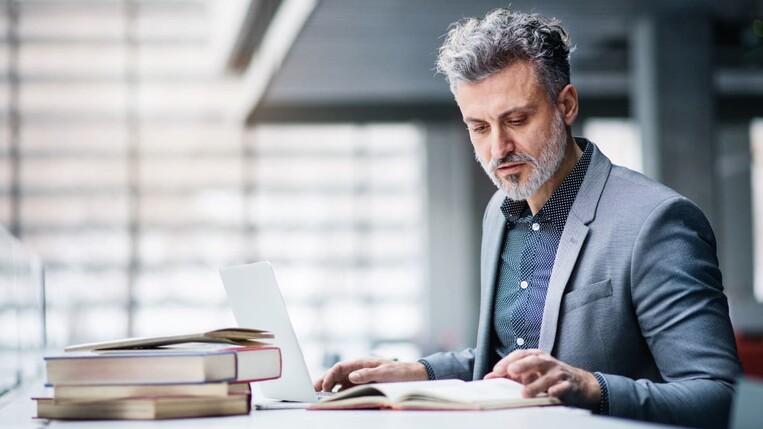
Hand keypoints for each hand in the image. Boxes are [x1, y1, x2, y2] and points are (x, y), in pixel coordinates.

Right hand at [314, 358, 428, 391]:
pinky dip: (340, 393)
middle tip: (313, 390)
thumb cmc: (402, 372)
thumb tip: (351, 377)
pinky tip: (335, 399)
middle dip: (324, 381)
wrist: (415, 376)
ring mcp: (361, 378)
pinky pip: (348, 389)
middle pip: (337, 374)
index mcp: (362, 363)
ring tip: (320, 396)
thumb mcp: (386, 372)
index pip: (340, 368)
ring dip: (330, 388)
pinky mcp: (364, 385)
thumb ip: (369, 374)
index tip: (324, 386)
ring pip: (340, 382)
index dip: (330, 376)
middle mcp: (359, 369)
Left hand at [484, 349, 600, 410]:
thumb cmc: (549, 376)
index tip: (497, 370)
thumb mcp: (530, 372)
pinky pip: (563, 387)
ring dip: (536, 384)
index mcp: (536, 356)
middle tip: (511, 371)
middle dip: (522, 365)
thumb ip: (510, 374)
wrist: (579, 382)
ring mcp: (559, 373)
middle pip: (534, 361)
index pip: (520, 354)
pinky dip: (557, 390)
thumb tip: (489, 377)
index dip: (508, 360)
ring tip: (525, 393)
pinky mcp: (569, 384)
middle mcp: (547, 362)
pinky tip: (550, 393)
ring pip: (547, 377)